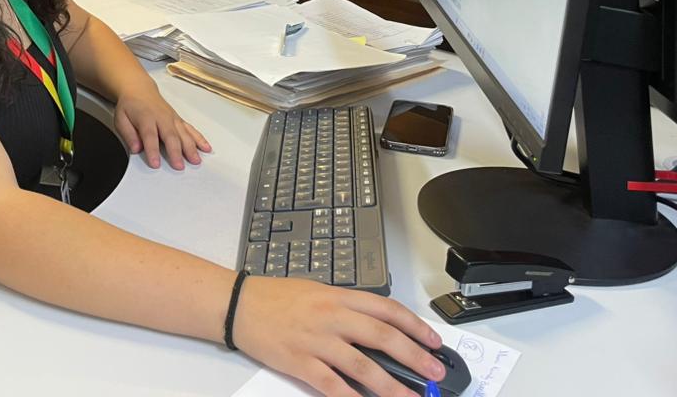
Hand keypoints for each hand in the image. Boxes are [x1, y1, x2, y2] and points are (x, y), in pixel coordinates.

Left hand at [113, 88, 211, 169]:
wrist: (139, 90)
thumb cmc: (130, 106)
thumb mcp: (120, 118)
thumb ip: (128, 134)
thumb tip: (136, 148)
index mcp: (145, 118)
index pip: (150, 136)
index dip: (153, 150)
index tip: (155, 164)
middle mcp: (162, 117)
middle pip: (170, 136)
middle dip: (175, 152)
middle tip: (179, 166)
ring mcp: (172, 118)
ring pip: (183, 133)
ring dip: (190, 147)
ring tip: (195, 160)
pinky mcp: (178, 120)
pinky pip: (191, 129)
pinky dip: (199, 139)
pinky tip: (206, 147)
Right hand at [232, 276, 445, 396]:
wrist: (239, 304)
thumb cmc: (277, 297)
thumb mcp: (318, 291)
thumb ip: (347, 307)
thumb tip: (379, 328)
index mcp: (339, 296)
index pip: (387, 310)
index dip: (415, 326)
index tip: (434, 341)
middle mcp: (332, 316)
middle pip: (383, 337)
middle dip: (415, 356)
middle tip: (436, 372)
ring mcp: (317, 341)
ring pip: (364, 366)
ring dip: (392, 386)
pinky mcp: (300, 362)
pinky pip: (332, 385)